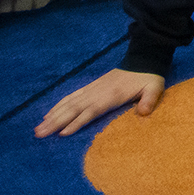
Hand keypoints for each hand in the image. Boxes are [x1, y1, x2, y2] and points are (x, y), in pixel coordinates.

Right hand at [36, 69, 164, 136]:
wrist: (143, 60)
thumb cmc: (148, 78)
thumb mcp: (155, 88)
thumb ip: (149, 100)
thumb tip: (143, 113)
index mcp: (111, 95)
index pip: (91, 111)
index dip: (77, 122)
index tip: (62, 133)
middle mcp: (97, 92)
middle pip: (74, 109)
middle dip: (56, 122)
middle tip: (39, 134)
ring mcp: (92, 89)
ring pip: (69, 104)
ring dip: (53, 116)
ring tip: (38, 129)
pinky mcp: (90, 88)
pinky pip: (71, 97)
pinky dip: (58, 106)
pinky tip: (49, 115)